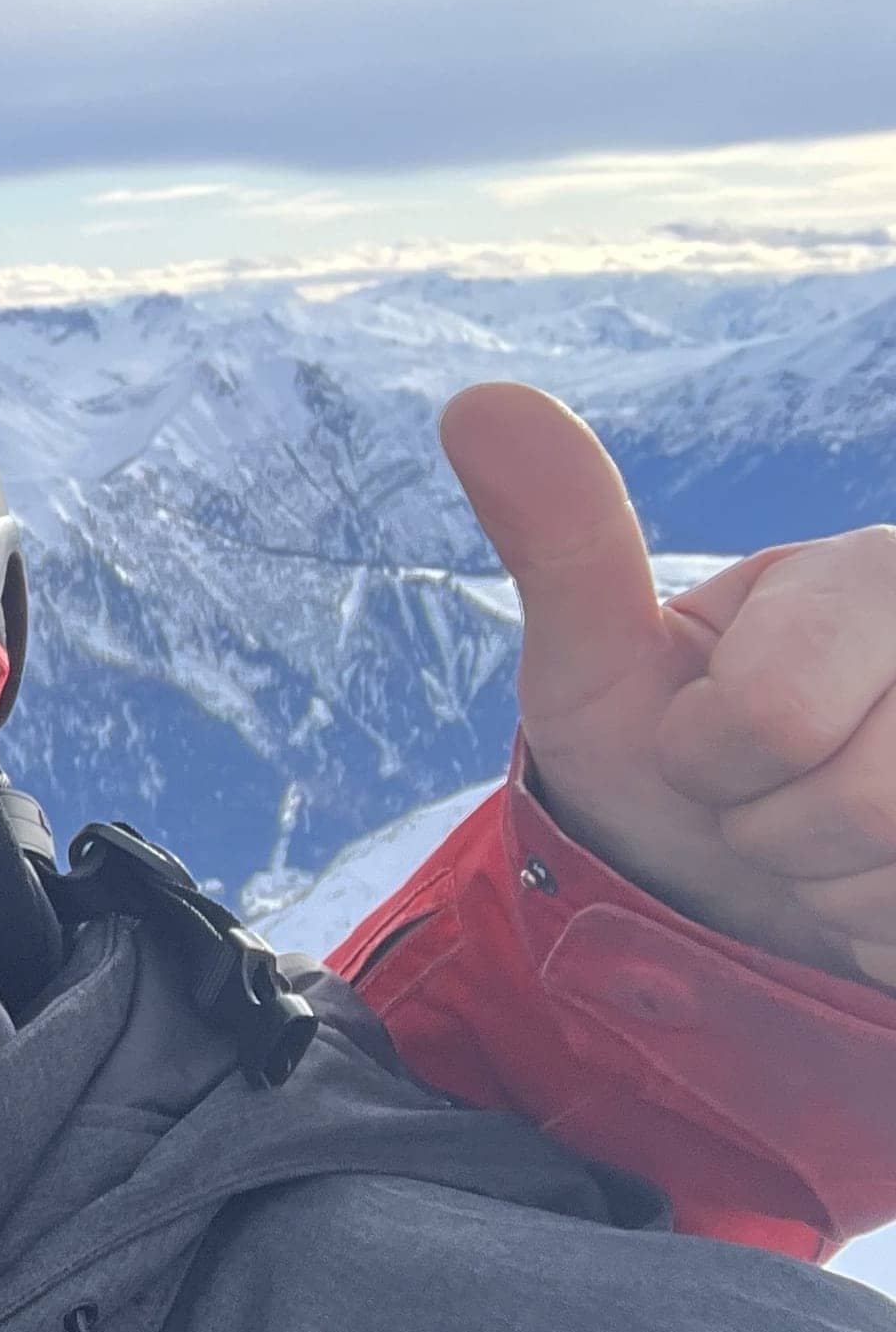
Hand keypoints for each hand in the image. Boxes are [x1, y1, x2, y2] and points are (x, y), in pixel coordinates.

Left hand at [444, 381, 895, 989]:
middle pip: (868, 803)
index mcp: (876, 571)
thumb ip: (562, 542)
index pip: (776, 719)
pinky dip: (885, 930)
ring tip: (829, 843)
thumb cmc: (668, 764)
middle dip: (780, 832)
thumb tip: (477, 401)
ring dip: (840, 887)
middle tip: (771, 799)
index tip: (710, 740)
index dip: (713, 759)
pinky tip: (877, 883)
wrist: (738, 890)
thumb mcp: (598, 666)